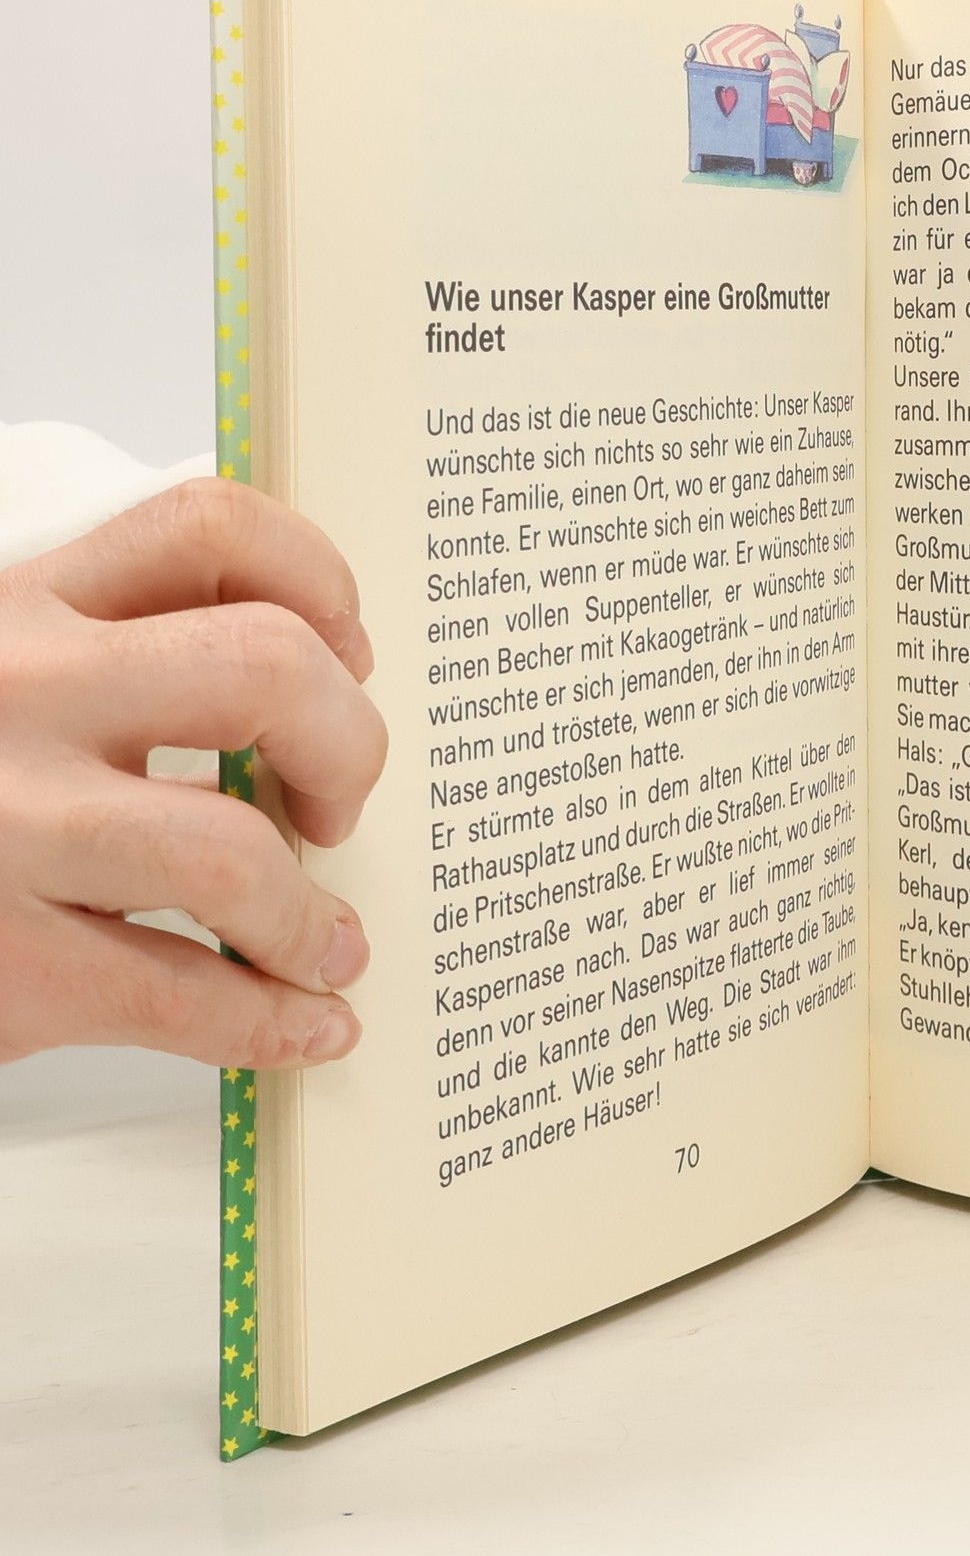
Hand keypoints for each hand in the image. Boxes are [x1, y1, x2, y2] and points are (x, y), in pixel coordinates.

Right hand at [0, 479, 386, 1065]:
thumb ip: (111, 657)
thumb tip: (312, 690)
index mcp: (20, 608)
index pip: (208, 529)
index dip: (317, 583)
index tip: (347, 648)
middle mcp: (14, 693)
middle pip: (264, 667)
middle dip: (346, 743)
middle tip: (335, 801)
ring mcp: (3, 828)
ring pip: (230, 851)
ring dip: (309, 917)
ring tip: (329, 944)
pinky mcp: (0, 962)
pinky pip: (179, 992)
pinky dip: (269, 1021)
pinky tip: (304, 1026)